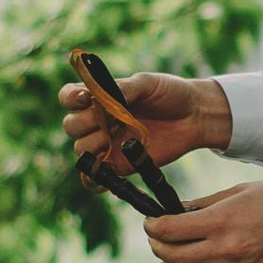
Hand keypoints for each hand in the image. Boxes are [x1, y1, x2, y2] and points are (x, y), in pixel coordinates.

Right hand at [57, 68, 231, 170]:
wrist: (194, 117)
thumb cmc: (170, 94)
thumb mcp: (148, 83)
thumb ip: (125, 88)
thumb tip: (103, 95)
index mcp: (98, 96)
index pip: (68, 97)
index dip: (70, 98)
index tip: (85, 97)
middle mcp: (97, 121)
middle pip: (70, 126)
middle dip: (85, 123)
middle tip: (112, 120)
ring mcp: (106, 144)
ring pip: (81, 150)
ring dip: (94, 145)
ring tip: (119, 137)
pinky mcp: (118, 165)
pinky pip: (95, 178)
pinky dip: (94, 178)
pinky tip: (105, 171)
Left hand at [145, 175, 262, 262]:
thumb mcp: (237, 190)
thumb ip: (206, 203)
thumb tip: (179, 210)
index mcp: (220, 220)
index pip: (169, 229)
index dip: (152, 226)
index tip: (150, 223)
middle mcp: (226, 247)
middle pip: (174, 255)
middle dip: (157, 246)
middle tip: (157, 239)